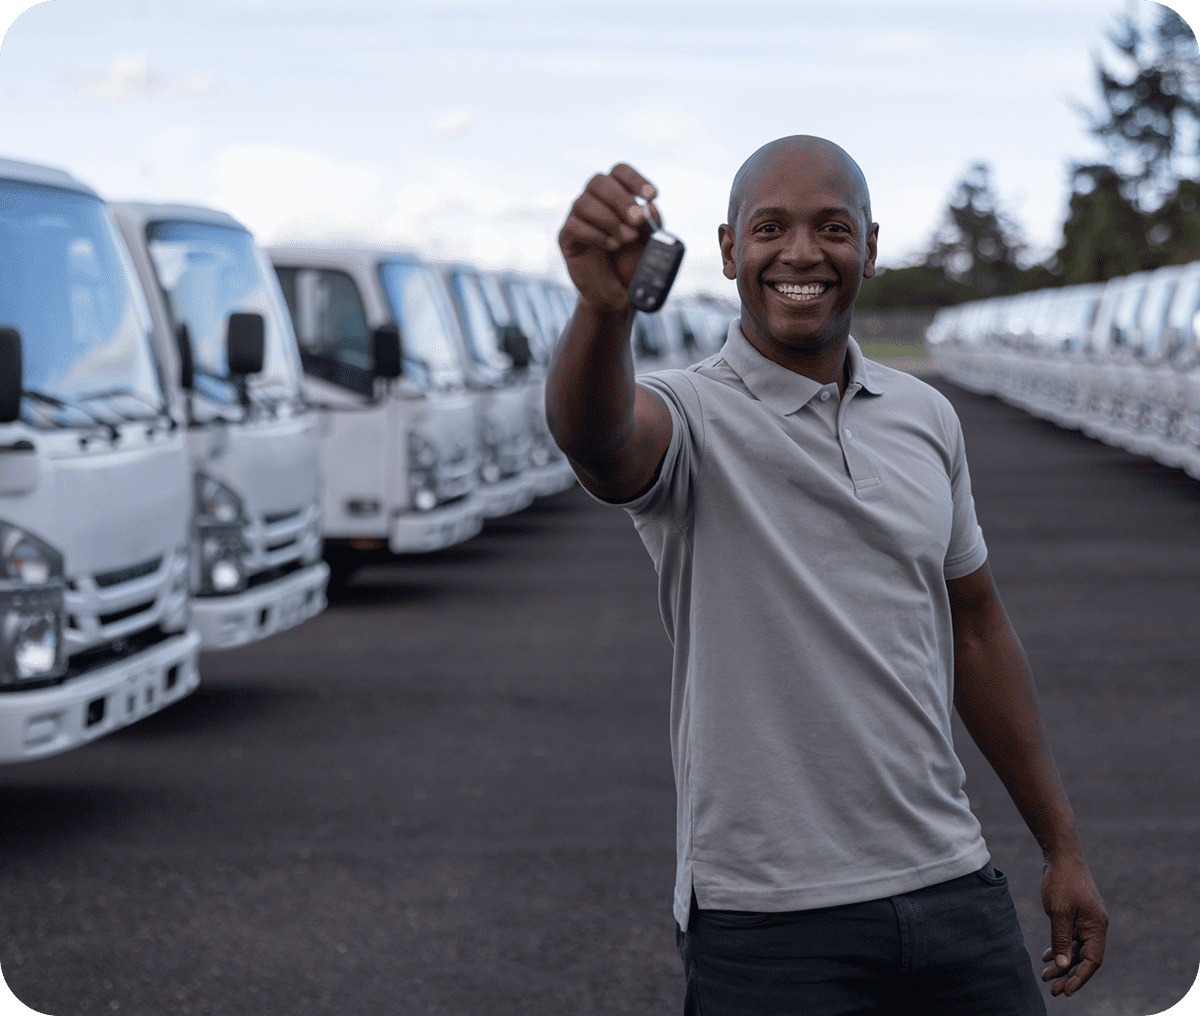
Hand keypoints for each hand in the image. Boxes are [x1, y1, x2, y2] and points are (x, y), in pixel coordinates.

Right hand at [557, 163, 658, 312]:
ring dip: (609, 219)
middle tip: (637, 221)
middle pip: (598, 182)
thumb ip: (650, 223)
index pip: (619, 172)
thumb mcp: (650, 241)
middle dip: (621, 200)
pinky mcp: (567, 238)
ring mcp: (577, 218)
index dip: (635, 179)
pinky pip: (574, 226)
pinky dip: (596, 234)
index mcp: (616, 195)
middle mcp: (594, 201)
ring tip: (627, 239)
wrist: (620, 294)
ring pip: (584, 202)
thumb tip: (649, 207)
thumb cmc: (635, 262)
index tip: (653, 196)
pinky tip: (612, 246)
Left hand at [1040, 855, 1107, 995]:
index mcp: (1097, 927)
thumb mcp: (1059, 912)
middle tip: (1053, 990)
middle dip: (1069, 976)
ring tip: (1047, 978)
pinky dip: (1060, 948)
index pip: (1092, 961)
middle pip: (1084, 959)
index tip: (1067, 991)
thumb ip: (1061, 939)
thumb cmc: (1062, 881)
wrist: (1061, 856)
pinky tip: (1048, 957)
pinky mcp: (1076, 916)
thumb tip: (1064, 966)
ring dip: (1063, 964)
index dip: (1080, 978)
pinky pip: (1070, 938)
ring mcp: (1086, 921)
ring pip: (1076, 950)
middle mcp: (1095, 927)